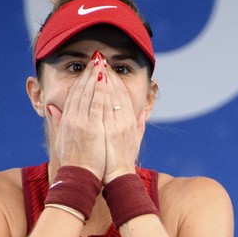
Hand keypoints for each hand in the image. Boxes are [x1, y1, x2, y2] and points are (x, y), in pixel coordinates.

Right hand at [45, 53, 107, 177]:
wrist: (77, 177)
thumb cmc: (72, 163)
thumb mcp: (61, 140)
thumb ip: (58, 122)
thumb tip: (52, 109)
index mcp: (66, 121)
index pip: (74, 95)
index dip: (81, 80)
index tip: (88, 69)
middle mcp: (72, 119)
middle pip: (81, 90)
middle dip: (89, 73)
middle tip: (96, 59)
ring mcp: (82, 122)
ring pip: (89, 94)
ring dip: (95, 77)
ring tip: (102, 63)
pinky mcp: (92, 128)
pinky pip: (97, 104)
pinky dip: (101, 91)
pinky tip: (105, 79)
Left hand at [102, 63, 141, 182]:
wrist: (117, 177)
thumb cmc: (123, 161)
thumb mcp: (136, 140)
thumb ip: (140, 124)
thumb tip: (144, 112)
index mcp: (130, 120)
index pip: (122, 94)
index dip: (114, 80)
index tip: (107, 69)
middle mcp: (124, 119)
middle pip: (115, 91)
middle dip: (106, 74)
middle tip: (99, 59)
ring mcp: (115, 123)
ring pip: (108, 95)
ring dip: (101, 78)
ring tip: (94, 65)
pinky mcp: (106, 129)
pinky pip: (102, 106)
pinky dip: (98, 93)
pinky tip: (92, 82)